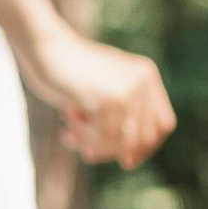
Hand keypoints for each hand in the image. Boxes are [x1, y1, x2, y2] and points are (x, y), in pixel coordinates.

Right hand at [23, 26, 173, 164]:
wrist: (44, 48)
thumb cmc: (69, 72)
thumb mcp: (105, 88)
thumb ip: (123, 115)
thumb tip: (131, 159)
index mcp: (147, 76)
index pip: (163, 125)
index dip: (147, 147)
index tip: (125, 160)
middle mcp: (143, 81)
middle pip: (145, 139)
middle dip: (114, 152)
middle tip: (86, 152)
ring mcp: (129, 90)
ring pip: (122, 143)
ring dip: (94, 146)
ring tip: (70, 135)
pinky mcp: (109, 99)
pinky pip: (103, 138)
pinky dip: (83, 139)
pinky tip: (67, 124)